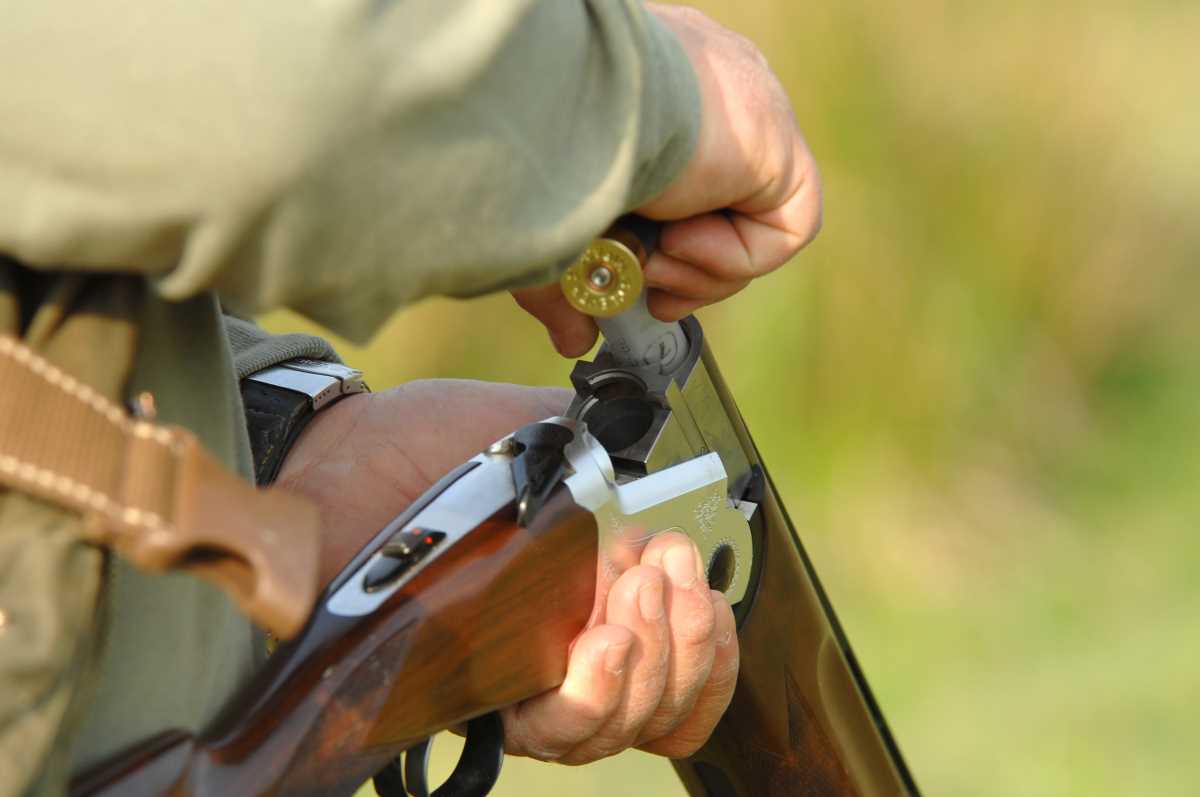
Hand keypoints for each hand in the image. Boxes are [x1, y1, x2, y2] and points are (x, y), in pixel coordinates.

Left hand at [276, 382, 738, 762]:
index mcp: (585, 592)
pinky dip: (596, 697)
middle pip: (660, 704)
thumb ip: (605, 454)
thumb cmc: (428, 441)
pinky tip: (600, 644)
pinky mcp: (469, 693)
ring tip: (635, 593)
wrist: (343, 451)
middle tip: (665, 569)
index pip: (677, 660)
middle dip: (686, 642)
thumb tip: (666, 473)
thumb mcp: (533, 430)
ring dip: (652, 664)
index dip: (707, 642)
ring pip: (616, 726)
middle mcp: (559, 647)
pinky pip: (552, 731)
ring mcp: (517, 677)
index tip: (698, 579)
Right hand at [514, 4, 821, 356]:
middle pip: (717, 212)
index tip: (632, 282)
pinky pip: (783, 231)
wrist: (565, 110)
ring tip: (652, 256)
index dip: (660, 250)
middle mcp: (705, 94)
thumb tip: (574, 340)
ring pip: (750, 228)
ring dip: (696, 270)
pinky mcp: (780, 147)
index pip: (679, 185)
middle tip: (646, 288)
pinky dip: (731, 258)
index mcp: (651, 93)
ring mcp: (748, 116)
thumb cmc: (536, 151)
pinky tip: (682, 237)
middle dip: (680, 271)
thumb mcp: (549, 230)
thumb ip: (567, 284)